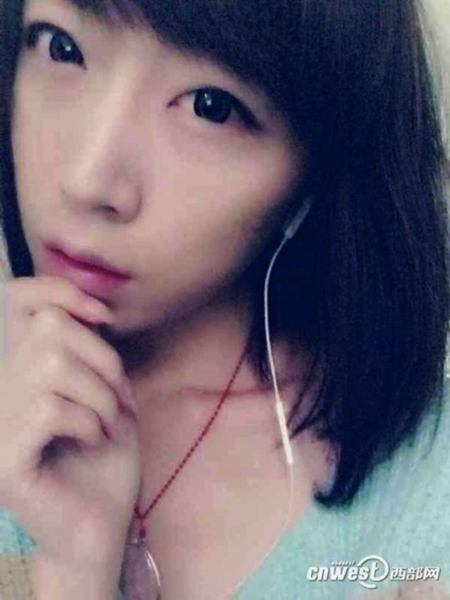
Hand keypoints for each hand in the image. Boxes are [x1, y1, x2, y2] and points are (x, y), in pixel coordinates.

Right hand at [0, 276, 140, 568]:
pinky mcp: (3, 458)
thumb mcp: (105, 391)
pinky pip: (49, 409)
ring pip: (51, 367)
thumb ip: (91, 351)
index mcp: (20, 369)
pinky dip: (87, 420)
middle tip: (118, 399)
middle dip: (102, 359)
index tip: (103, 317)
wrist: (100, 523)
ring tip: (108, 422)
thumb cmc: (105, 456)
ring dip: (99, 394)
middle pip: (49, 329)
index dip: (58, 290)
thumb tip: (91, 309)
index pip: (18, 300)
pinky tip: (94, 440)